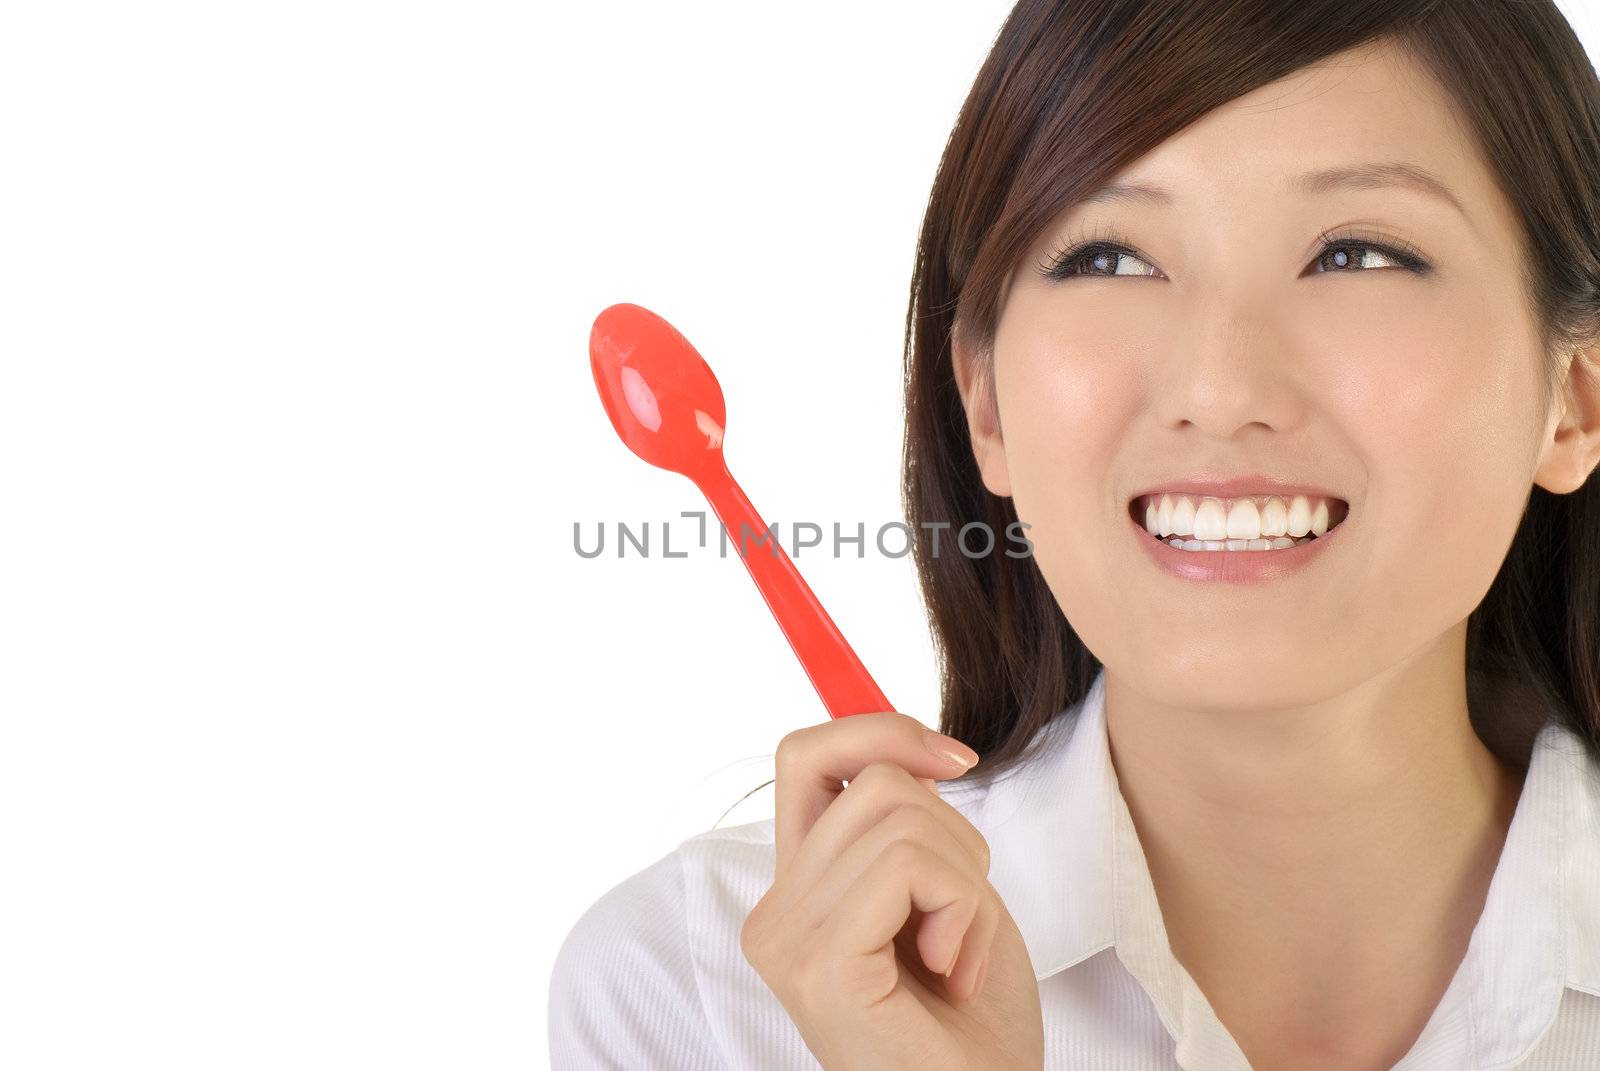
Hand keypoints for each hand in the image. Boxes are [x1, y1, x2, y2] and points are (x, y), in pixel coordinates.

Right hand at [739, 711, 1043, 1070]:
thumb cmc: (972, 1025)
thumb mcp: (944, 895)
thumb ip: (910, 826)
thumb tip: (913, 752)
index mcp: (796, 892)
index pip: (806, 755)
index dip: (880, 731)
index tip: (954, 760)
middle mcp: (775, 913)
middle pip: (874, 780)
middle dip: (954, 836)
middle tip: (961, 921)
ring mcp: (788, 939)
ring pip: (898, 817)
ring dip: (964, 880)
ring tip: (956, 953)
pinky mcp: (821, 962)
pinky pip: (906, 865)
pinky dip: (959, 907)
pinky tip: (951, 969)